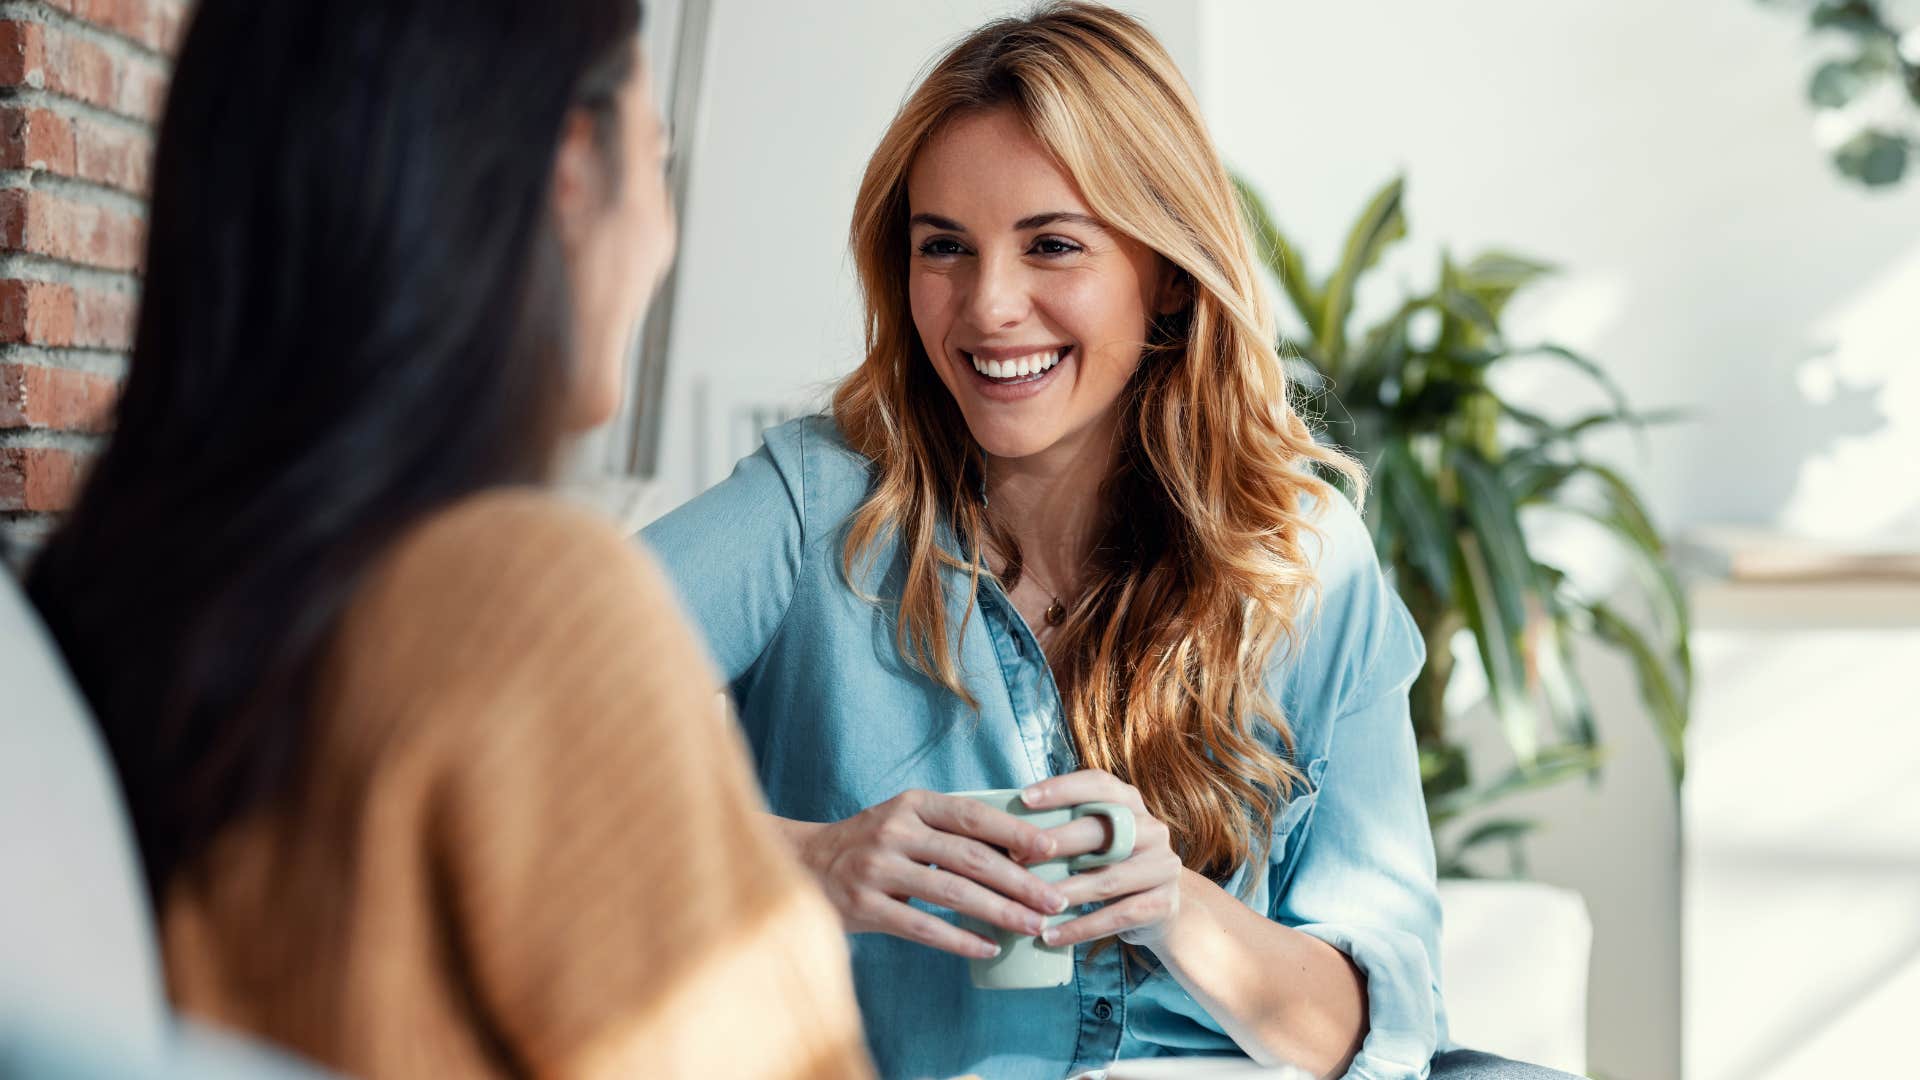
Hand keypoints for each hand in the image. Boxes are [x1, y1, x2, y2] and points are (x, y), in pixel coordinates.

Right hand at [794, 791, 1071, 958]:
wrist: (802, 864)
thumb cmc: (871, 844)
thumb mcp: (905, 821)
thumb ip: (950, 831)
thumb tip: (1021, 850)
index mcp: (911, 804)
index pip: (973, 816)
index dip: (1014, 832)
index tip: (1052, 850)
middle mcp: (894, 830)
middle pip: (970, 856)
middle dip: (1019, 881)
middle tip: (1054, 901)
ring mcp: (877, 868)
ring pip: (952, 892)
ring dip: (1000, 912)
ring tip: (1032, 926)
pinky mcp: (864, 905)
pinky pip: (923, 927)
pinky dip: (960, 939)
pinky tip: (989, 948)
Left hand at [1022, 770, 1184, 948]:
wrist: (1160, 908)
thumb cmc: (1111, 865)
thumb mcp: (1097, 839)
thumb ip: (1066, 826)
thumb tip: (1003, 826)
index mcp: (1131, 804)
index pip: (1098, 784)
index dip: (1062, 789)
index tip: (1023, 798)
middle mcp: (1152, 829)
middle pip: (1102, 831)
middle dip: (1056, 843)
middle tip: (1016, 857)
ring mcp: (1163, 866)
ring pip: (1107, 879)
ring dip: (1063, 893)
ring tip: (1028, 905)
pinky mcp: (1163, 904)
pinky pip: (1117, 917)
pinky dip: (1080, 928)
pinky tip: (1050, 936)